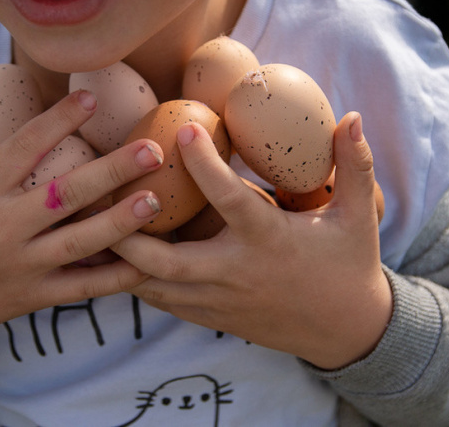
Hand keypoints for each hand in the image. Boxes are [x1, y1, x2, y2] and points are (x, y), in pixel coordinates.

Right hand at [0, 82, 163, 363]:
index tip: (91, 98)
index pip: (24, 148)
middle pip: (66, 195)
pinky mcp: (34, 296)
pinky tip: (147, 260)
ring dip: (121, 222)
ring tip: (156, 200)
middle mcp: (2, 228)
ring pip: (80, 243)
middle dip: (112, 172)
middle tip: (152, 150)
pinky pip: (82, 288)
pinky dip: (116, 278)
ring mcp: (22, 266)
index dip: (59, 121)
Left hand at [111, 112, 391, 369]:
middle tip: (98, 194)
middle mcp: (235, 273)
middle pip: (165, 260)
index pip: (230, 200)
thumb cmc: (348, 264)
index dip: (205, 165)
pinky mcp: (211, 316)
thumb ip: (355, 165)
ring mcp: (218, 300)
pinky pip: (163, 301)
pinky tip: (115, 255)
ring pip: (153, 286)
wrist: (344, 330)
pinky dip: (136, 280)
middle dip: (126, 231)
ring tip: (90, 224)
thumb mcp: (359, 215)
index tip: (183, 129)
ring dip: (120, 258)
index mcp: (268, 241)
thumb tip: (353, 117)